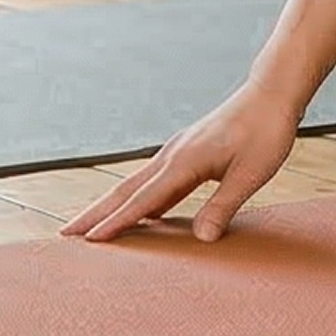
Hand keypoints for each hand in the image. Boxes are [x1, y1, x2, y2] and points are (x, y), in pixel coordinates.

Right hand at [64, 81, 296, 241]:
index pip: (144, 200)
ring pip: (133, 184)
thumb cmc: (266, 134)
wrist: (269, 95)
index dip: (118, 222)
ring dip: (109, 206)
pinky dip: (136, 199)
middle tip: (65, 234)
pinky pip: (152, 181)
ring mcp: (175, 153)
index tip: (91, 240)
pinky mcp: (184, 154)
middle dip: (94, 214)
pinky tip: (140, 214)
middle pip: (125, 190)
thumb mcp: (251, 174)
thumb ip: (223, 205)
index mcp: (184, 162)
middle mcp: (171, 156)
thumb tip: (201, 240)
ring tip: (89, 227)